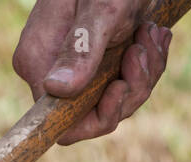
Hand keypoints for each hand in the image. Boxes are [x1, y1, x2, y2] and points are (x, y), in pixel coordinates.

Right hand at [12, 0, 170, 144]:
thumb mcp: (100, 10)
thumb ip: (81, 48)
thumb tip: (57, 89)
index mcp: (37, 62)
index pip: (60, 122)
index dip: (95, 118)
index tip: (120, 88)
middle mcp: (50, 71)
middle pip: (93, 114)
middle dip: (130, 88)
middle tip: (144, 47)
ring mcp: (73, 68)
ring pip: (115, 99)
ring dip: (144, 71)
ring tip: (151, 33)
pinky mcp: (95, 62)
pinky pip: (124, 82)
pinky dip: (146, 63)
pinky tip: (153, 34)